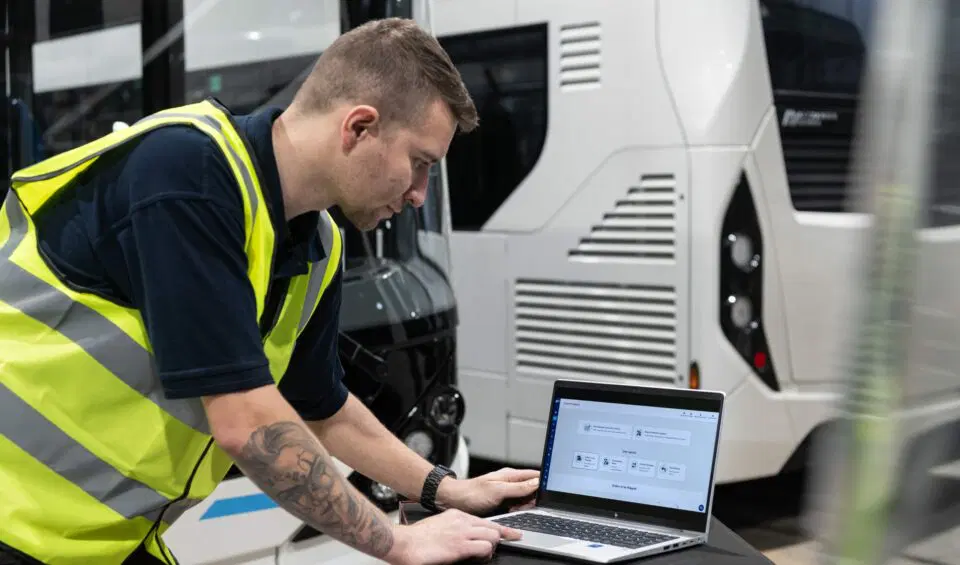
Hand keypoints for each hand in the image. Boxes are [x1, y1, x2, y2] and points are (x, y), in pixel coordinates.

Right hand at [386, 508, 521, 564]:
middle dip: (497, 539)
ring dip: (492, 547)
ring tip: (484, 555)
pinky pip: (484, 548)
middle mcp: (462, 521)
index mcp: (456, 515)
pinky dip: (486, 554)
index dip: (501, 529)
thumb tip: (460, 538)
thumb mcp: (438, 526)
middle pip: (493, 527)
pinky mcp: (460, 546)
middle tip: (494, 549)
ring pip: (492, 536)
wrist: (404, 543)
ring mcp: (462, 532)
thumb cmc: (415, 538)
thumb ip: (452, 529)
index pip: (485, 520)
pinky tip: (480, 558)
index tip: (512, 533)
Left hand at [438, 467, 540, 515]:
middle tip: (523, 505)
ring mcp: (506, 492)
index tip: (545, 494)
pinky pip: (516, 506)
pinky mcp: (502, 502)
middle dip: (532, 499)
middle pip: (532, 489)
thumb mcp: (498, 490)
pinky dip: (517, 510)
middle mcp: (510, 482)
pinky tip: (511, 512)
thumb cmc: (472, 494)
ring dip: (524, 506)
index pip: (535, 475)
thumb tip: (537, 483)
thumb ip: (518, 487)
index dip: (543, 483)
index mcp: (511, 475)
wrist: (453, 501)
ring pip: (525, 499)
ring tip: (514, 509)